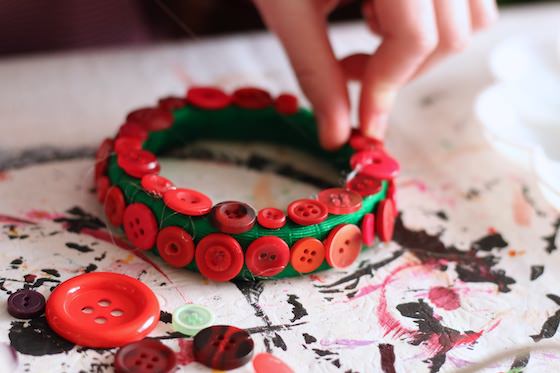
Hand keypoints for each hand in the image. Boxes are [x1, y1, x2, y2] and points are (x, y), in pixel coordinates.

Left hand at [254, 0, 497, 148]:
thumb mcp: (288, 9)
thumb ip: (314, 73)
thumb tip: (335, 135)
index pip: (416, 39)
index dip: (387, 88)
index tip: (364, 124)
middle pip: (452, 35)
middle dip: (401, 72)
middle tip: (353, 73)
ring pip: (471, 18)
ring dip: (421, 46)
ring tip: (369, 29)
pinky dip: (432, 20)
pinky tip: (386, 9)